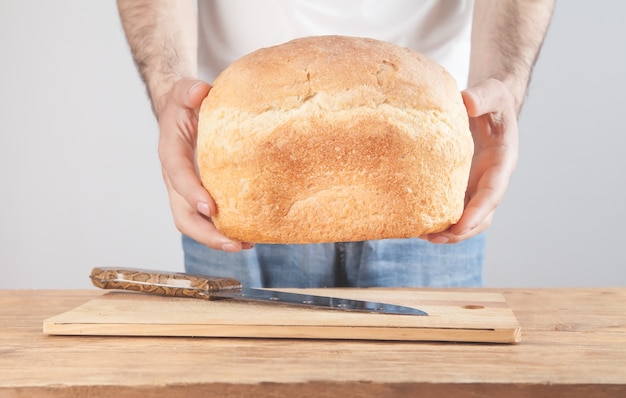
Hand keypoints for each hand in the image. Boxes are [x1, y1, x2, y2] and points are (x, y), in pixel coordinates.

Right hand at [157, 78, 252, 251]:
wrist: (180, 113)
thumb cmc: (184, 103)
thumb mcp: (184, 91)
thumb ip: (189, 89)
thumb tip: (200, 91)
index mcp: (170, 153)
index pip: (177, 177)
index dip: (192, 194)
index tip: (212, 208)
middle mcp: (176, 179)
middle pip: (183, 216)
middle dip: (206, 234)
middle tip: (234, 243)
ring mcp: (187, 191)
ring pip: (195, 224)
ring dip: (217, 239)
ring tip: (246, 245)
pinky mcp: (201, 195)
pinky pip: (209, 220)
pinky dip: (225, 230)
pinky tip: (250, 235)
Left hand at [422, 78, 518, 243]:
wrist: (489, 104)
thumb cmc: (493, 100)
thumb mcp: (492, 93)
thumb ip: (483, 97)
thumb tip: (467, 102)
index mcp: (502, 162)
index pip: (492, 194)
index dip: (477, 213)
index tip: (460, 227)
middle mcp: (490, 179)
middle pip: (481, 216)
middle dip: (461, 231)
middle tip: (435, 238)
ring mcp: (476, 184)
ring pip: (467, 217)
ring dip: (448, 231)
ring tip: (422, 236)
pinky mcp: (461, 184)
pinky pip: (452, 206)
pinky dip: (439, 217)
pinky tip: (417, 222)